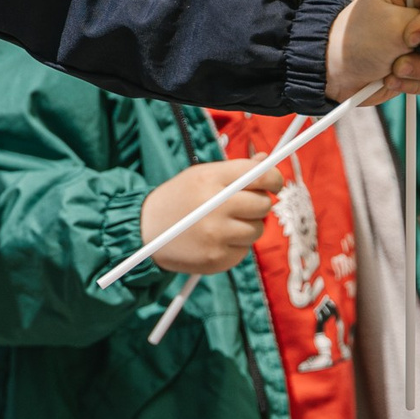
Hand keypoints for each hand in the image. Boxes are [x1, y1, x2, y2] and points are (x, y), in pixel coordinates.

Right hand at [140, 158, 281, 275]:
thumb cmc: (179, 199)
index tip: (274, 184)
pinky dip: (235, 244)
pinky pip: (244, 250)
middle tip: (244, 205)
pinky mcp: (217, 258)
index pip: (260, 175)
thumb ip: (236, 169)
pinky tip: (215, 239)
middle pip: (263, 204)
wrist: (145, 231)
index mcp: (210, 179)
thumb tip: (267, 160)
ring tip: (224, 223)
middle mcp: (215, 206)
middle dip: (259, 204)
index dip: (274, 179)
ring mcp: (216, 235)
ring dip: (248, 226)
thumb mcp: (201, 175)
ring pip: (257, 229)